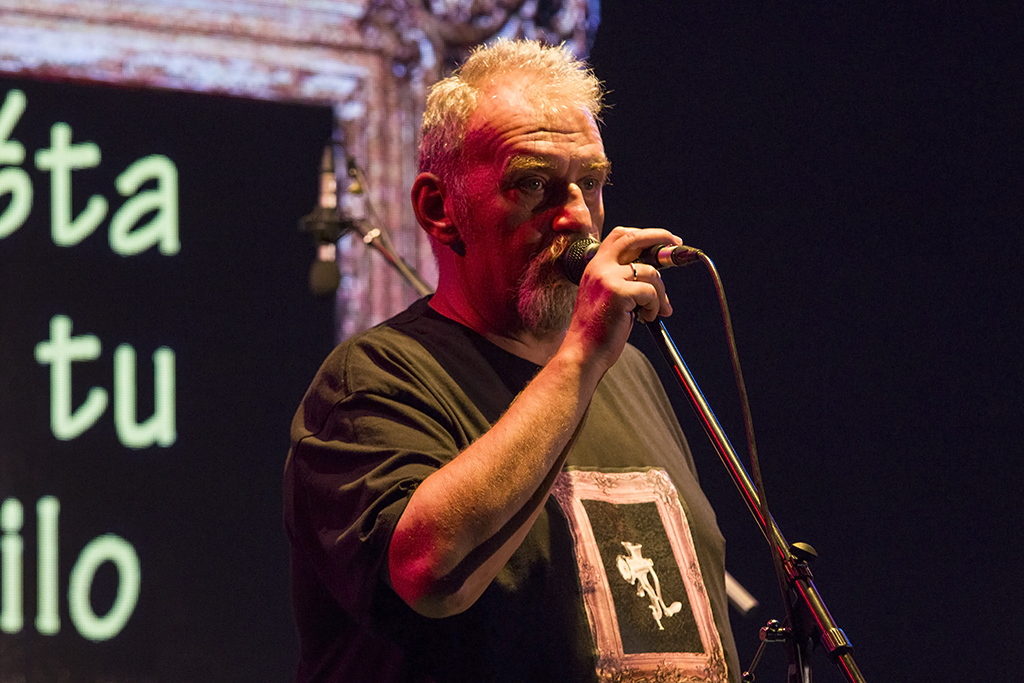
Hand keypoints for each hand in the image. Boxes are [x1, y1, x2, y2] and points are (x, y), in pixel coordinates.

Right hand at [564, 226, 680, 369]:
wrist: (583, 353)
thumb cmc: (596, 330)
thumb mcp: (606, 295)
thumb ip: (623, 278)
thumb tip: (654, 270)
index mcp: (595, 266)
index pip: (620, 235)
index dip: (644, 234)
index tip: (662, 240)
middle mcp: (599, 267)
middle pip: (635, 238)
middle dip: (661, 237)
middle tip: (676, 244)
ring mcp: (607, 278)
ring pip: (650, 272)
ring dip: (660, 293)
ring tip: (654, 310)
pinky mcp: (618, 293)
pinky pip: (651, 292)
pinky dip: (655, 306)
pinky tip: (647, 318)